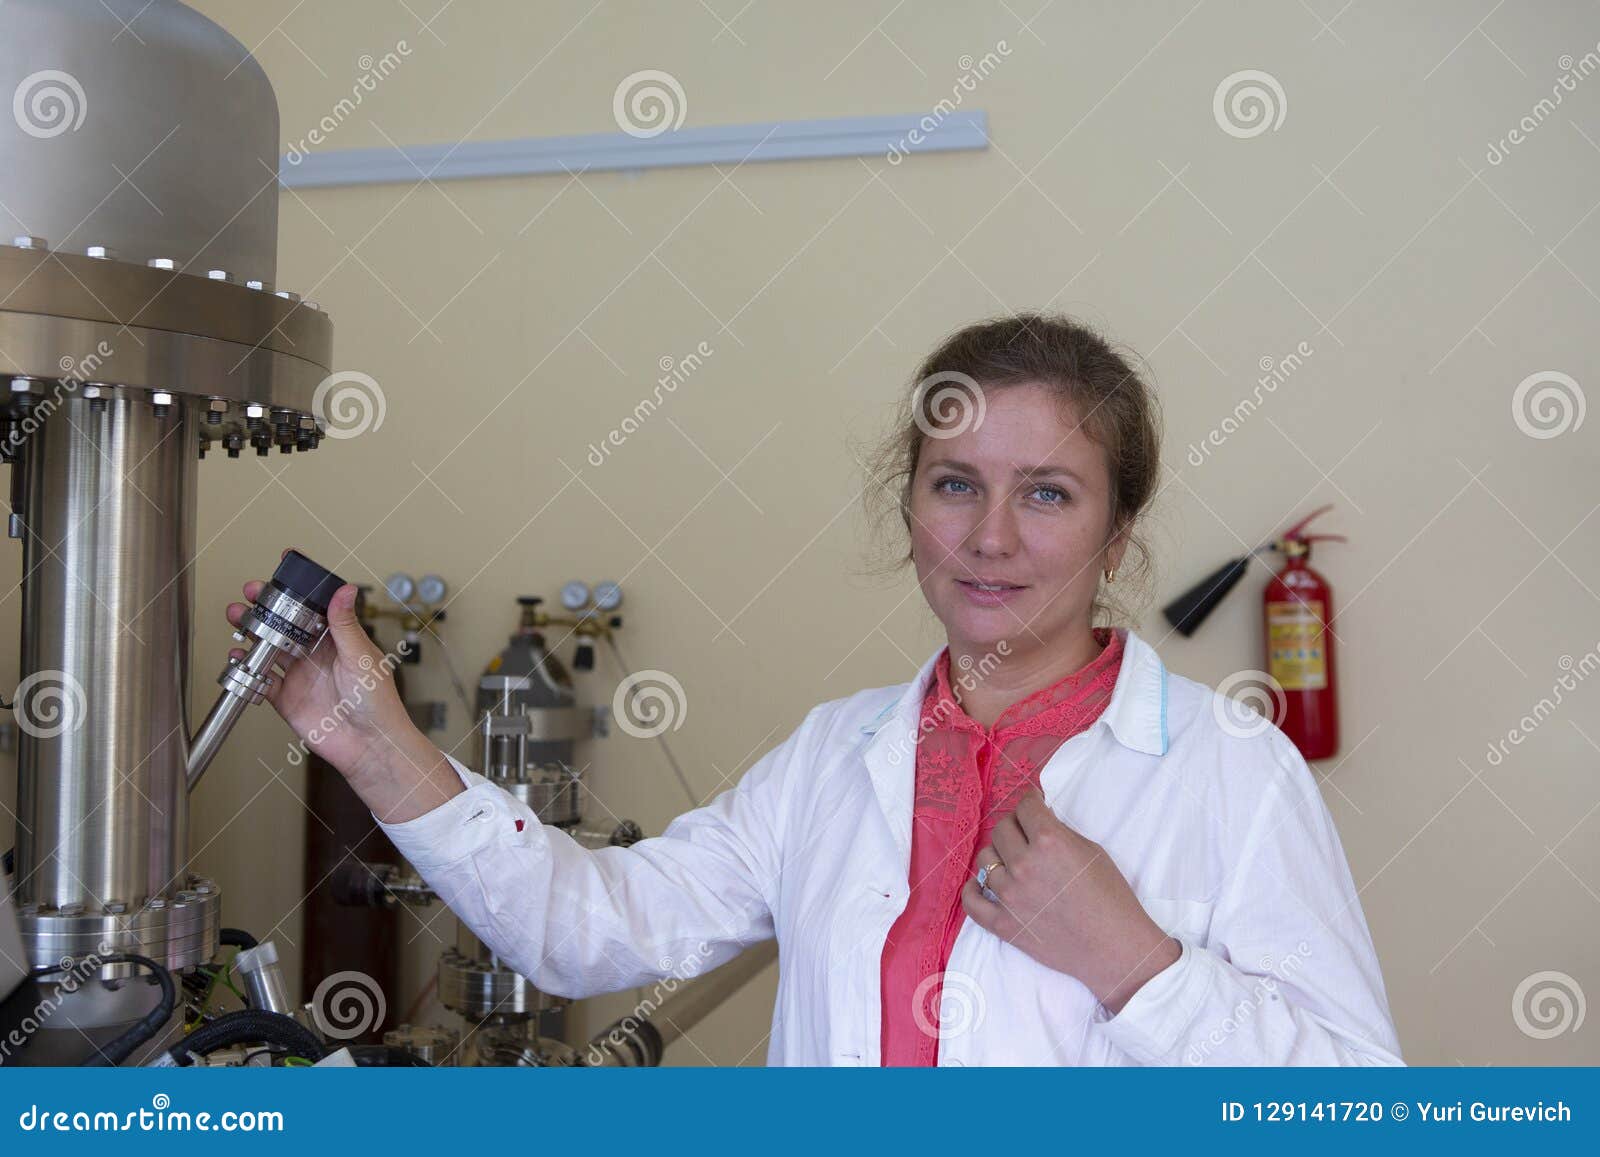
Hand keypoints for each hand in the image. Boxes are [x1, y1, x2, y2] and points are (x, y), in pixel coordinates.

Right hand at [225, 569, 419, 782]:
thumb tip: (346, 590)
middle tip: (251, 592)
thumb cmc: (378, 704)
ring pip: (268, 647)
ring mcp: (300, 675)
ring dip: (252, 631)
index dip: (299, 589)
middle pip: (285, 624)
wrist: (369, 746)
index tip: (284, 566)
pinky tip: (237, 656)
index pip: (315, 607)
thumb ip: (345, 625)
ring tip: (238, 618)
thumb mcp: (361, 658)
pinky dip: (246, 668)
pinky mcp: (285, 698)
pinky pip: (260, 679)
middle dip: (266, 606)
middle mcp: (317, 655)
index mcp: (339, 640)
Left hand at [962, 789, 1180, 1013]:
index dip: (1031, 801)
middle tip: (1025, 831)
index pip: (1025, 807)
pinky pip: (972, 902)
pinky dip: (972, 890)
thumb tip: (1040, 819)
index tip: (1033, 804)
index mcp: (1049, 842)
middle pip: (1001, 829)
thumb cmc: (1111, 897)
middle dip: (1014, 825)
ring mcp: (1009, 895)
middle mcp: (1024, 864)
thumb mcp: (1092, 851)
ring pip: (985, 860)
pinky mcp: (1003, 924)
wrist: (1114, 948)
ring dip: (998, 855)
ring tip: (1011, 860)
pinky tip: (980, 884)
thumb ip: (1060, 832)